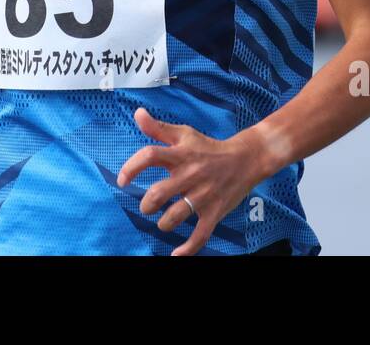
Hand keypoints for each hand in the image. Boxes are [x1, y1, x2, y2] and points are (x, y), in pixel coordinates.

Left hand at [116, 106, 265, 255]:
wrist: (246, 159)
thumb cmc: (208, 147)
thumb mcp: (184, 134)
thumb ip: (158, 128)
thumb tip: (137, 113)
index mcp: (181, 154)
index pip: (151, 156)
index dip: (132, 167)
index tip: (123, 180)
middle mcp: (190, 175)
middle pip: (159, 193)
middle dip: (147, 204)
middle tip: (147, 205)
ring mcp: (203, 195)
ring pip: (175, 216)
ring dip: (163, 223)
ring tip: (163, 221)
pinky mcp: (214, 212)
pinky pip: (200, 236)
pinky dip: (188, 249)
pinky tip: (176, 255)